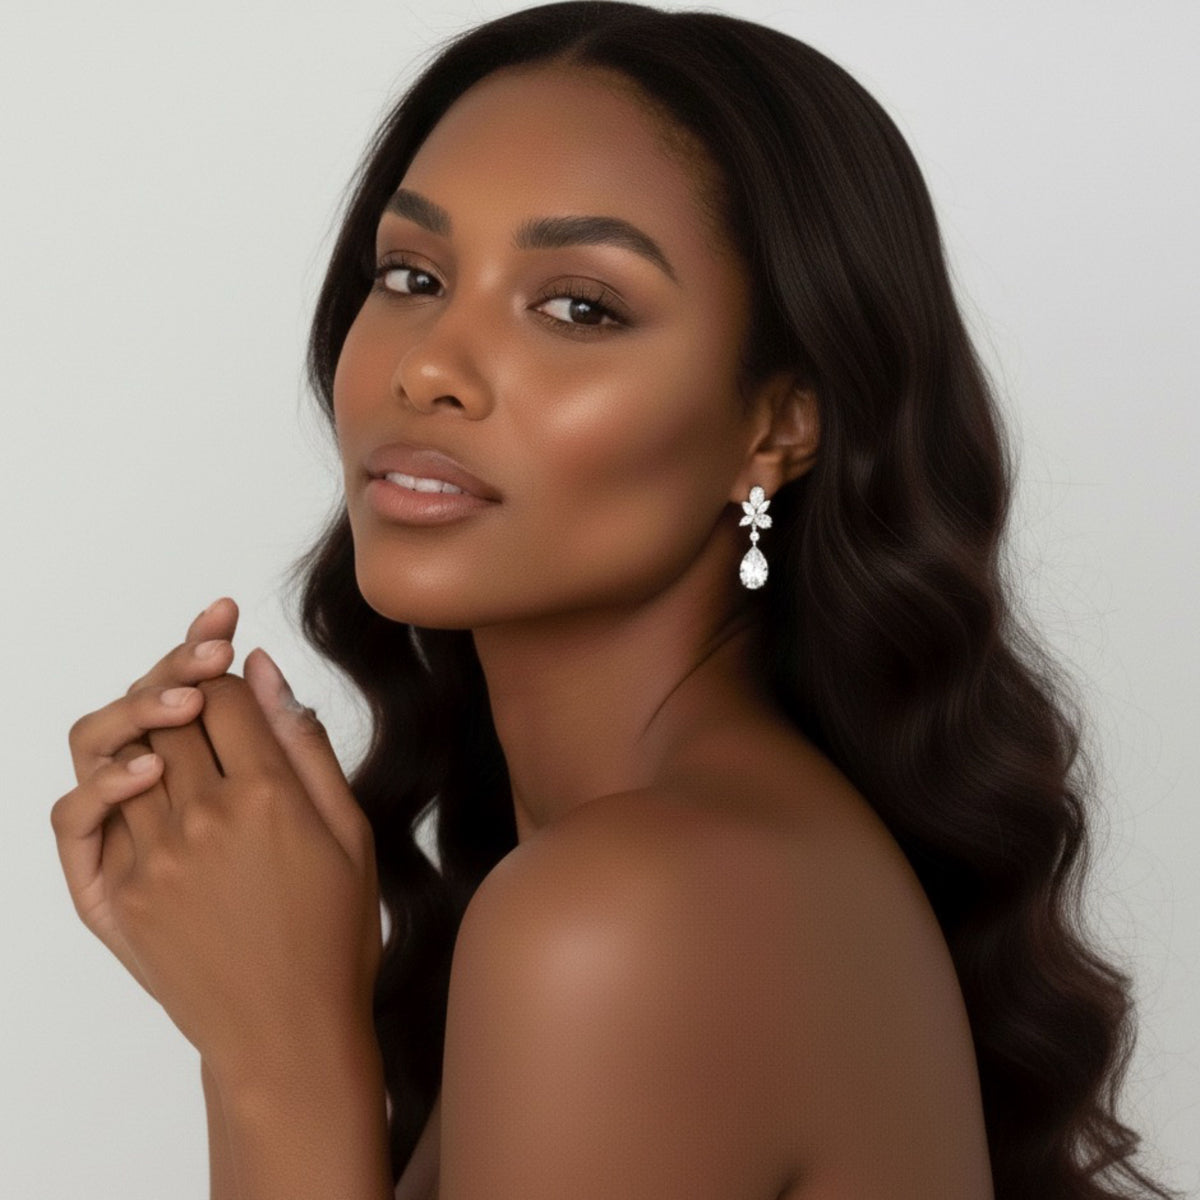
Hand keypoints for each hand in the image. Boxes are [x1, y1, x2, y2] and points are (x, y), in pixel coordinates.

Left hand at [98, 647, 381, 1079]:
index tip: (234, 677)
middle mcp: (201, 819)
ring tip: (172, 724)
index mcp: (268, 797)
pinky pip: (77, 812)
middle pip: (169, 709)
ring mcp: (149, 859)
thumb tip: (262, 666)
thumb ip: (304, 742)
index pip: (222, 692)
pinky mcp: (113, 897)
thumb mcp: (349, 830)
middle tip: (200, 683)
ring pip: (119, 750)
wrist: (287, 1032)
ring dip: (142, 722)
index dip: (226, 670)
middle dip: (184, 680)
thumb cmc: (333, 932)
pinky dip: (97, 780)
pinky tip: (137, 776)